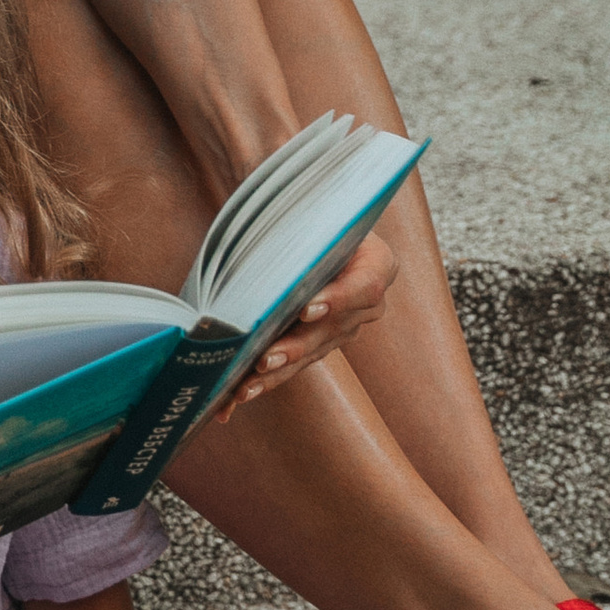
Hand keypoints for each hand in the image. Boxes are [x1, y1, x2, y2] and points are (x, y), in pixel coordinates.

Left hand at [225, 229, 395, 414]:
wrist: (323, 229)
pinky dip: (261, 382)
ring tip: (243, 388)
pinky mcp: (317, 345)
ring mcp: (342, 330)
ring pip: (308, 354)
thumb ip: (303, 219)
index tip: (308, 309)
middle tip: (265, 359)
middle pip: (331, 330)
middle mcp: (365, 305)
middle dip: (294, 347)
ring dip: (274, 373)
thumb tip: (266, 221)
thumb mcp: (316, 209)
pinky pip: (292, 365)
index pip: (364, 286)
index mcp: (377, 265)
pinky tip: (232, 400)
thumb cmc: (317, 213)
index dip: (337, 299)